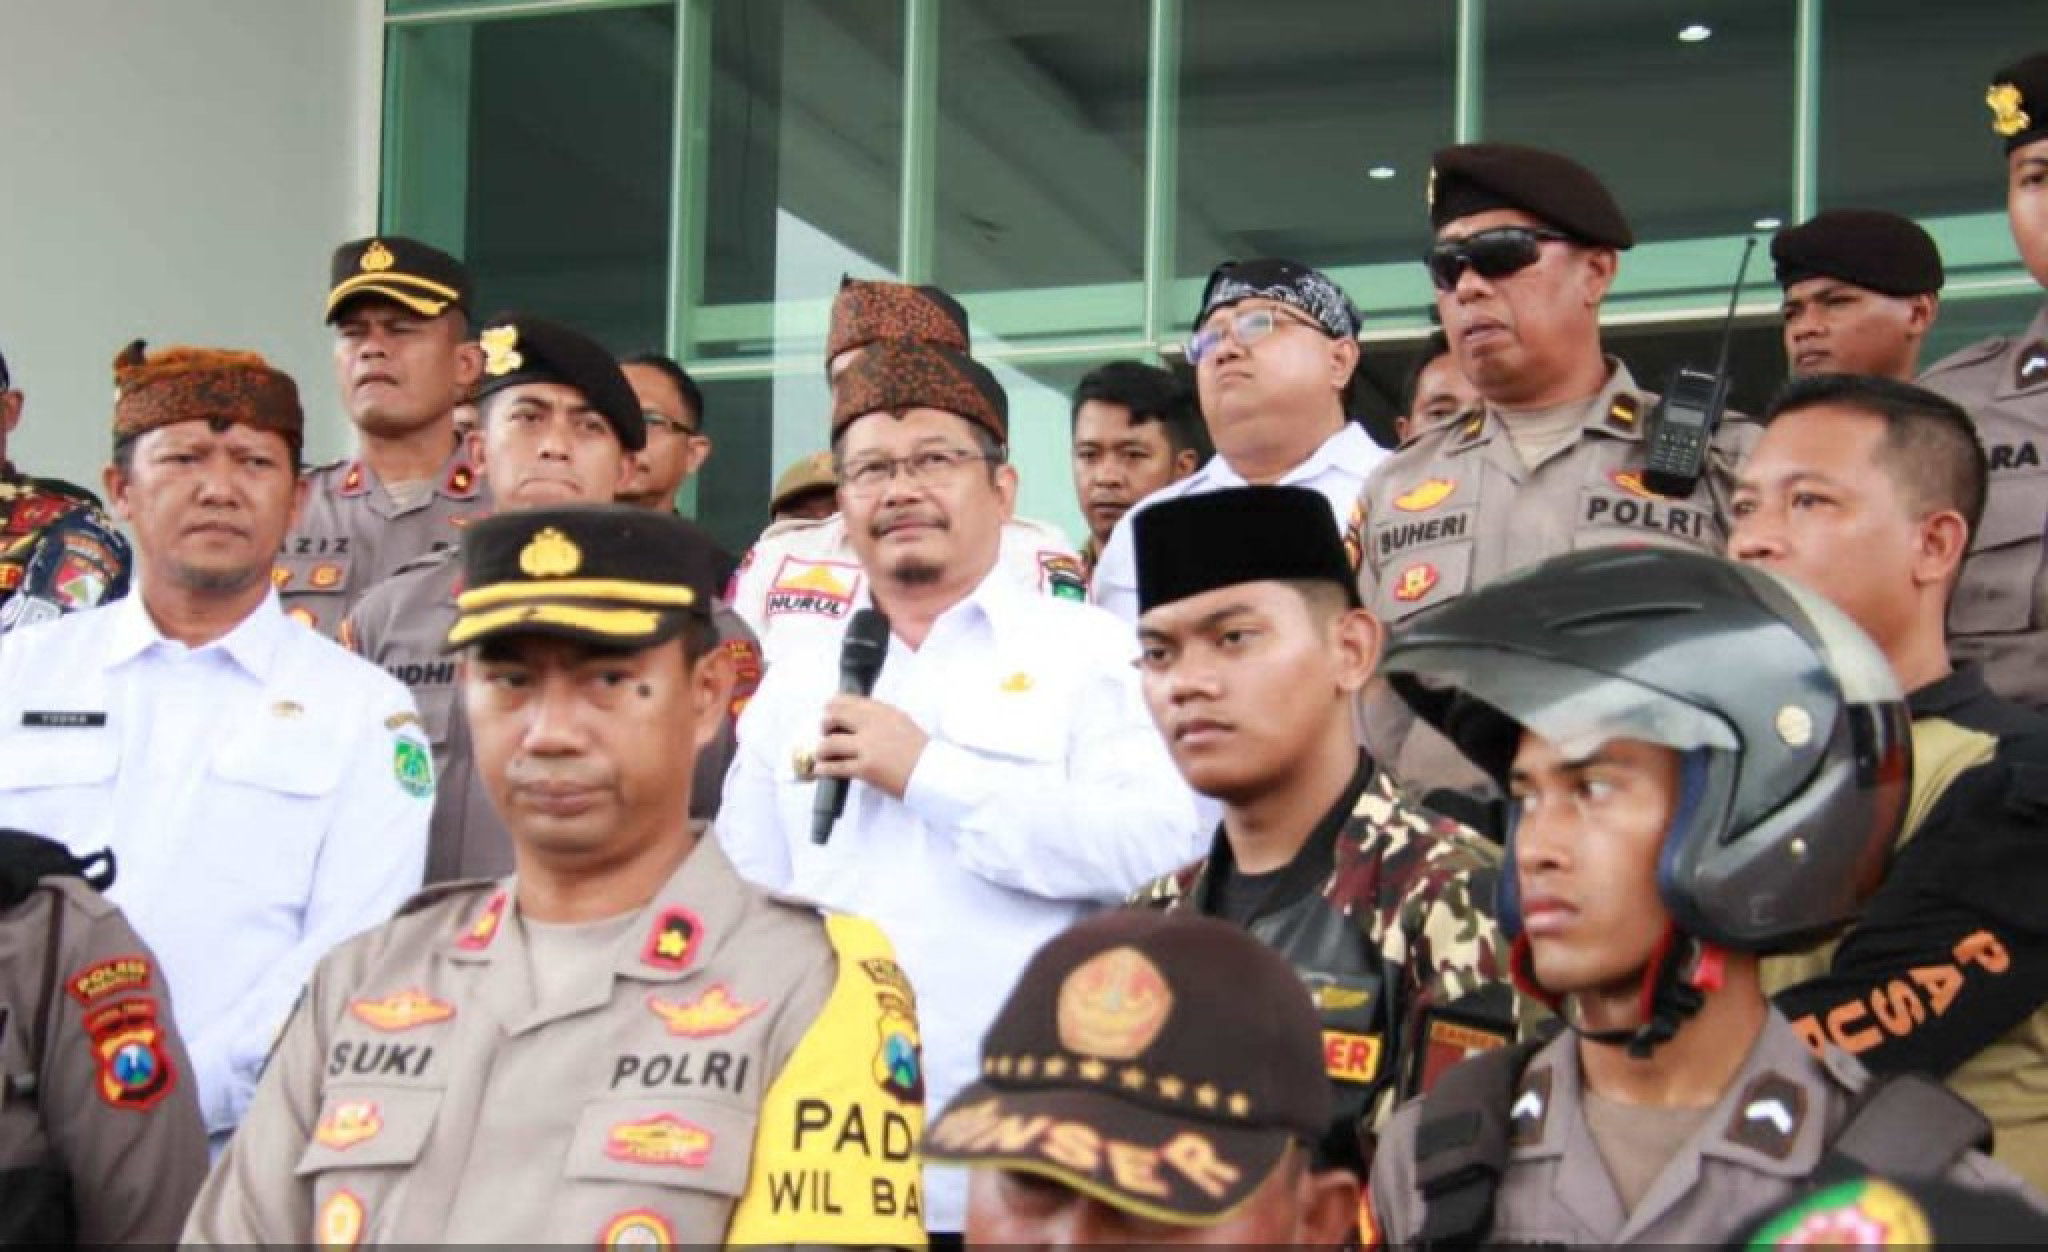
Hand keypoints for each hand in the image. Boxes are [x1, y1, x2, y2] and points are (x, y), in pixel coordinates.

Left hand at [814, 694, 928, 799]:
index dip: (833, 705)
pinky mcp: (865, 768)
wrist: (931, 771)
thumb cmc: (920, 750)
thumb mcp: (902, 722)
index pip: (849, 701)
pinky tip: (821, 769)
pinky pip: (836, 767)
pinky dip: (824, 768)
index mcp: (883, 712)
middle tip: (824, 732)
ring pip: (830, 743)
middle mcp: (873, 725)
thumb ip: (879, 718)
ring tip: (821, 754)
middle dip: (825, 724)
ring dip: (821, 749)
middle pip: (835, 717)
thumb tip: (856, 718)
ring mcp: (868, 747)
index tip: (828, 709)